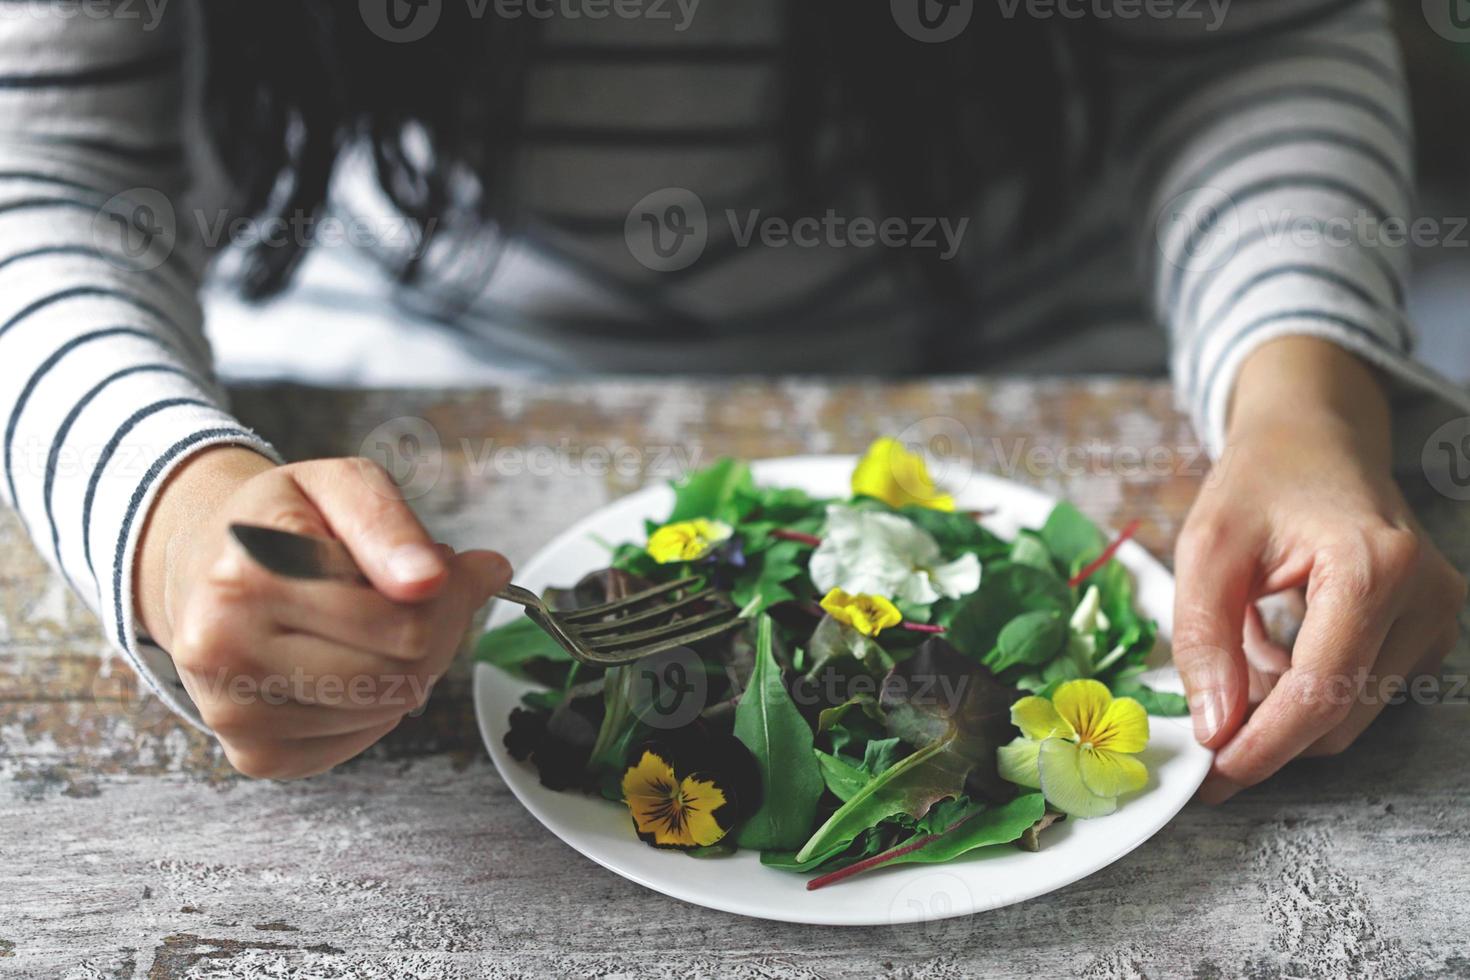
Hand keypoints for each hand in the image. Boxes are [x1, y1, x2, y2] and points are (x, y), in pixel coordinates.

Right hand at [135, 448, 511, 778]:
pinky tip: (349, 660)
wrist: (204, 568)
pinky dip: (375, 705)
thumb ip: (389, 523)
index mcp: (245, 575)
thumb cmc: (283, 523)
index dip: (445, 592)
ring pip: (386, 710)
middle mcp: (223, 650)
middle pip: (400, 674)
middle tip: (416, 594)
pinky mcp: (254, 754)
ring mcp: (232, 711)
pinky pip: (358, 742)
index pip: (404, 620)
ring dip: (407, 667)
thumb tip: (431, 579)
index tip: (438, 566)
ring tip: (376, 621)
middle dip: (433, 632)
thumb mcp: (339, 485)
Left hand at [1173, 337, 1465, 802]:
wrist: (1316, 439)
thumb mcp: (1207, 548)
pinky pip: (1362, 693)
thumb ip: (1205, 639)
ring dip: (1283, 706)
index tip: (1213, 780)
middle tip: (1203, 718)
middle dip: (1266, 731)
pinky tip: (1275, 643)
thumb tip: (1214, 728)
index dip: (1263, 744)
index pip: (1320, 690)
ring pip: (1350, 714)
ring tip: (1242, 645)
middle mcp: (1425, 597)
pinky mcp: (1432, 631)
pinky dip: (1308, 688)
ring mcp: (1438, 616)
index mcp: (1374, 567)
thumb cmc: (1260, 482)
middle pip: (1339, 714)